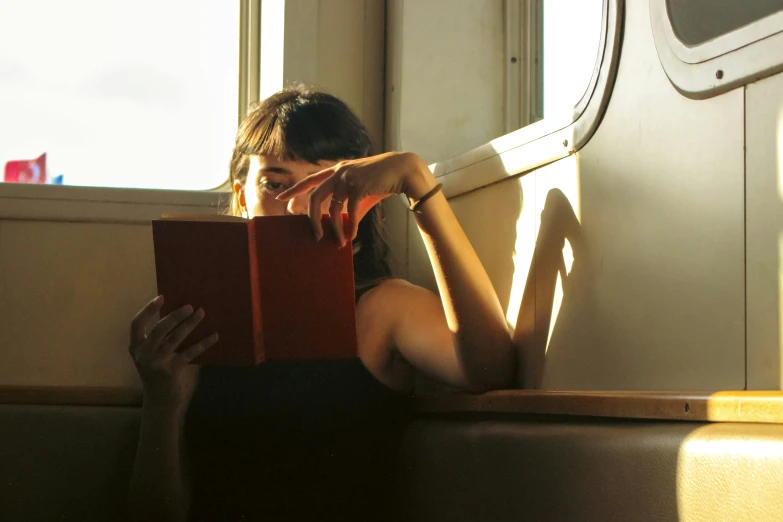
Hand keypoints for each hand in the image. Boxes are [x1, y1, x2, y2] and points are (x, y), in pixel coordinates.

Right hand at [128, 296, 217, 415]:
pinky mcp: (170, 371)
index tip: (162, 297)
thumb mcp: (155, 354)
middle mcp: (143, 354)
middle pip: (159, 329)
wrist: (161, 401)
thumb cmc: (160, 372)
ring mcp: (156, 363)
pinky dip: (203, 343)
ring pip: (174, 339)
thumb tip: (187, 313)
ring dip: (190, 324)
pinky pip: (189, 353)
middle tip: (190, 306)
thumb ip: (164, 337)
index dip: (148, 309)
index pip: (137, 324)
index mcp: (137, 346)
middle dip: (175, 316)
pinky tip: (215, 336)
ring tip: (202, 313)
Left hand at [275, 151, 436, 245]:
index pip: (310, 180)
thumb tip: (342, 226)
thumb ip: (348, 204)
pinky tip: (352, 236)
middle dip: (312, 219)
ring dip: (335, 229)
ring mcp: (348, 178)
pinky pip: (350, 212)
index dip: (294, 190)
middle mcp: (338, 172)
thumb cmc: (381, 181)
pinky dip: (351, 226)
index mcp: (336, 171)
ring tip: (338, 242)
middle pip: (315, 198)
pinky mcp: (359, 186)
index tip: (281, 199)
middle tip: (315, 236)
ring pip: (333, 209)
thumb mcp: (361, 191)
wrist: (402, 170)